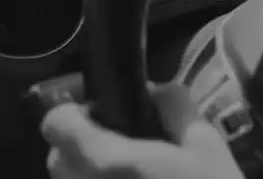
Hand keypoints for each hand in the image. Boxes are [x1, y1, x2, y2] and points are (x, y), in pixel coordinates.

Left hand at [41, 82, 243, 178]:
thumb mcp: (206, 144)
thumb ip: (174, 106)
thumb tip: (152, 91)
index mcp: (109, 161)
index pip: (55, 124)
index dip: (74, 113)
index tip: (102, 115)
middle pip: (57, 159)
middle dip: (80, 147)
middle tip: (122, 148)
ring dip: (89, 177)